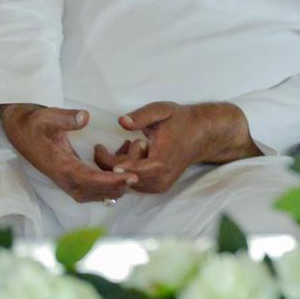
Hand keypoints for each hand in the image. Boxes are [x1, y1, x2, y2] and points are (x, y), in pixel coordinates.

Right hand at [0, 103, 137, 202]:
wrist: (21, 129)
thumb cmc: (35, 123)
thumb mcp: (47, 116)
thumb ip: (65, 118)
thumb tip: (84, 118)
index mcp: (59, 166)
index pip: (88, 180)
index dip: (110, 181)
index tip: (130, 177)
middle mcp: (64, 178)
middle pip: (95, 192)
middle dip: (118, 186)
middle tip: (140, 175)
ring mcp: (68, 180)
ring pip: (96, 192)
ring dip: (116, 185)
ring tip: (137, 170)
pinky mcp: (72, 177)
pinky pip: (94, 186)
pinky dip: (110, 181)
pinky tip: (125, 165)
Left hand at [93, 101, 259, 193]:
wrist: (201, 134)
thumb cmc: (180, 121)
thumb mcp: (161, 111)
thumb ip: (141, 116)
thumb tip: (121, 121)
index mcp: (161, 163)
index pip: (128, 170)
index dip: (109, 161)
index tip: (98, 147)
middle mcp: (160, 180)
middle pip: (123, 177)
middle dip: (114, 159)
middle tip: (123, 141)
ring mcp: (159, 186)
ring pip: (126, 181)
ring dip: (122, 164)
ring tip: (132, 144)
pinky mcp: (158, 188)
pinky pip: (133, 182)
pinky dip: (129, 169)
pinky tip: (138, 153)